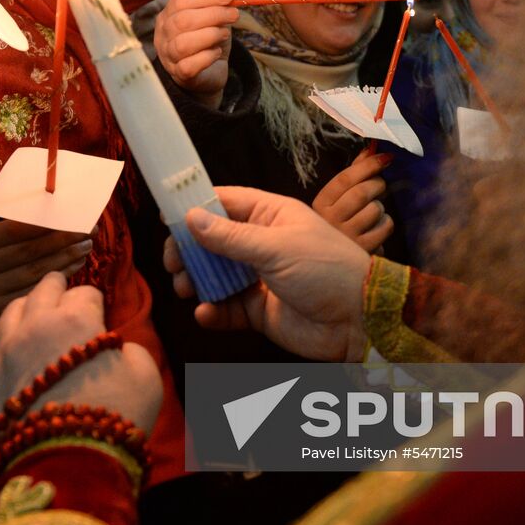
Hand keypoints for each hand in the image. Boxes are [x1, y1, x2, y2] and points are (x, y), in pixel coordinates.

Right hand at [0, 220, 94, 314]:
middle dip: (62, 238)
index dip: (45, 222)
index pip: (14, 229)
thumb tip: (62, 210)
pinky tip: (78, 263)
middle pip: (29, 250)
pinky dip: (62, 274)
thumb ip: (20, 229)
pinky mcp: (3, 309)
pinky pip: (39, 288)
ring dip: (66, 256)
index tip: (72, 215)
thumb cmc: (0, 265)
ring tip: (86, 245)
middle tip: (89, 230)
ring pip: (37, 270)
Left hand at [0, 272, 161, 431]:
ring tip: (35, 311)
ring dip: (28, 307)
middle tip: (63, 291)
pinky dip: (3, 340)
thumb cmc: (114, 416)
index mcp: (77, 317)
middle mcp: (37, 323)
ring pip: (12, 310)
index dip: (95, 304)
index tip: (98, 315)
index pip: (86, 293)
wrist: (67, 463)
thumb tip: (117, 350)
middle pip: (44, 288)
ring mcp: (7, 348)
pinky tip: (11, 347)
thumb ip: (133, 352)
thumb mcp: (146, 377)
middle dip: (58, 288)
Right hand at [153, 0, 236, 108]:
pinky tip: (216, 52)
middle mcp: (163, 35)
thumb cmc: (208, 40)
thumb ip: (217, 7)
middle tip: (234, 15)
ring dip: (210, 35)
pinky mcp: (179, 74)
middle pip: (182, 21)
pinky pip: (189, 65)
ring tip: (224, 34)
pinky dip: (207, 57)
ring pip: (183, 44)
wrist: (209, 71)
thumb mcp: (212, 19)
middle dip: (213, 15)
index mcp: (167, 15)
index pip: (180, 1)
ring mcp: (168, 56)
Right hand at [165, 186, 369, 361]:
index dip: (195, 207)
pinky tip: (205, 312)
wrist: (358, 320)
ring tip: (185, 287)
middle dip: (189, 250)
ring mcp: (258, 277)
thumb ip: (230, 237)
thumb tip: (191, 217)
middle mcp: (261, 243)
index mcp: (269, 216)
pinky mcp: (258, 310)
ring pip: (215, 274)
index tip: (166, 216)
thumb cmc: (325, 269)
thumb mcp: (276, 247)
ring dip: (196, 280)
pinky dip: (211, 311)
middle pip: (212, 241)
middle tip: (172, 262)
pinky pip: (226, 308)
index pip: (224, 203)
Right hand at [311, 148, 394, 252]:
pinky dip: (386, 223)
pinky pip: (385, 227)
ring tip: (373, 211)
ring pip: (375, 210)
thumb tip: (372, 148)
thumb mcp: (340, 197)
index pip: (345, 178)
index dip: (368, 165)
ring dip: (380, 207)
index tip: (386, 157)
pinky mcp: (363, 250)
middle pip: (362, 192)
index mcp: (321, 204)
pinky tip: (377, 226)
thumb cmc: (341, 220)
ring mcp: (346, 237)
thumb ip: (355, 171)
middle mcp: (330, 221)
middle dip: (377, 185)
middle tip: (379, 185)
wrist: (336, 258)